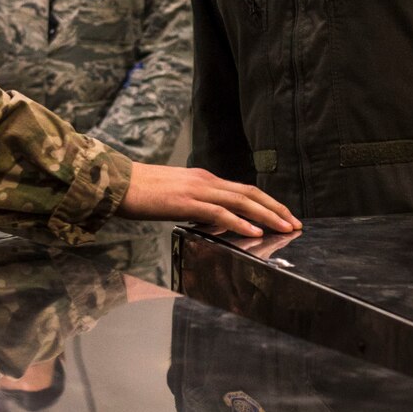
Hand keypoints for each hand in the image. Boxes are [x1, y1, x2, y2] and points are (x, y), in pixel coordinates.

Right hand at [120, 164, 300, 237]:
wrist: (117, 184)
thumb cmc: (141, 192)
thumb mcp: (175, 197)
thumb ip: (196, 206)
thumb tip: (213, 220)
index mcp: (204, 179)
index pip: (244, 189)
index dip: (267, 203)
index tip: (284, 215)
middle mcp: (206, 180)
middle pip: (250, 193)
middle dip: (276, 209)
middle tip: (296, 223)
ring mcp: (197, 190)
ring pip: (241, 201)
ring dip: (267, 216)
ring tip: (285, 228)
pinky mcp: (185, 202)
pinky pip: (219, 213)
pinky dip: (240, 223)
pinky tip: (255, 233)